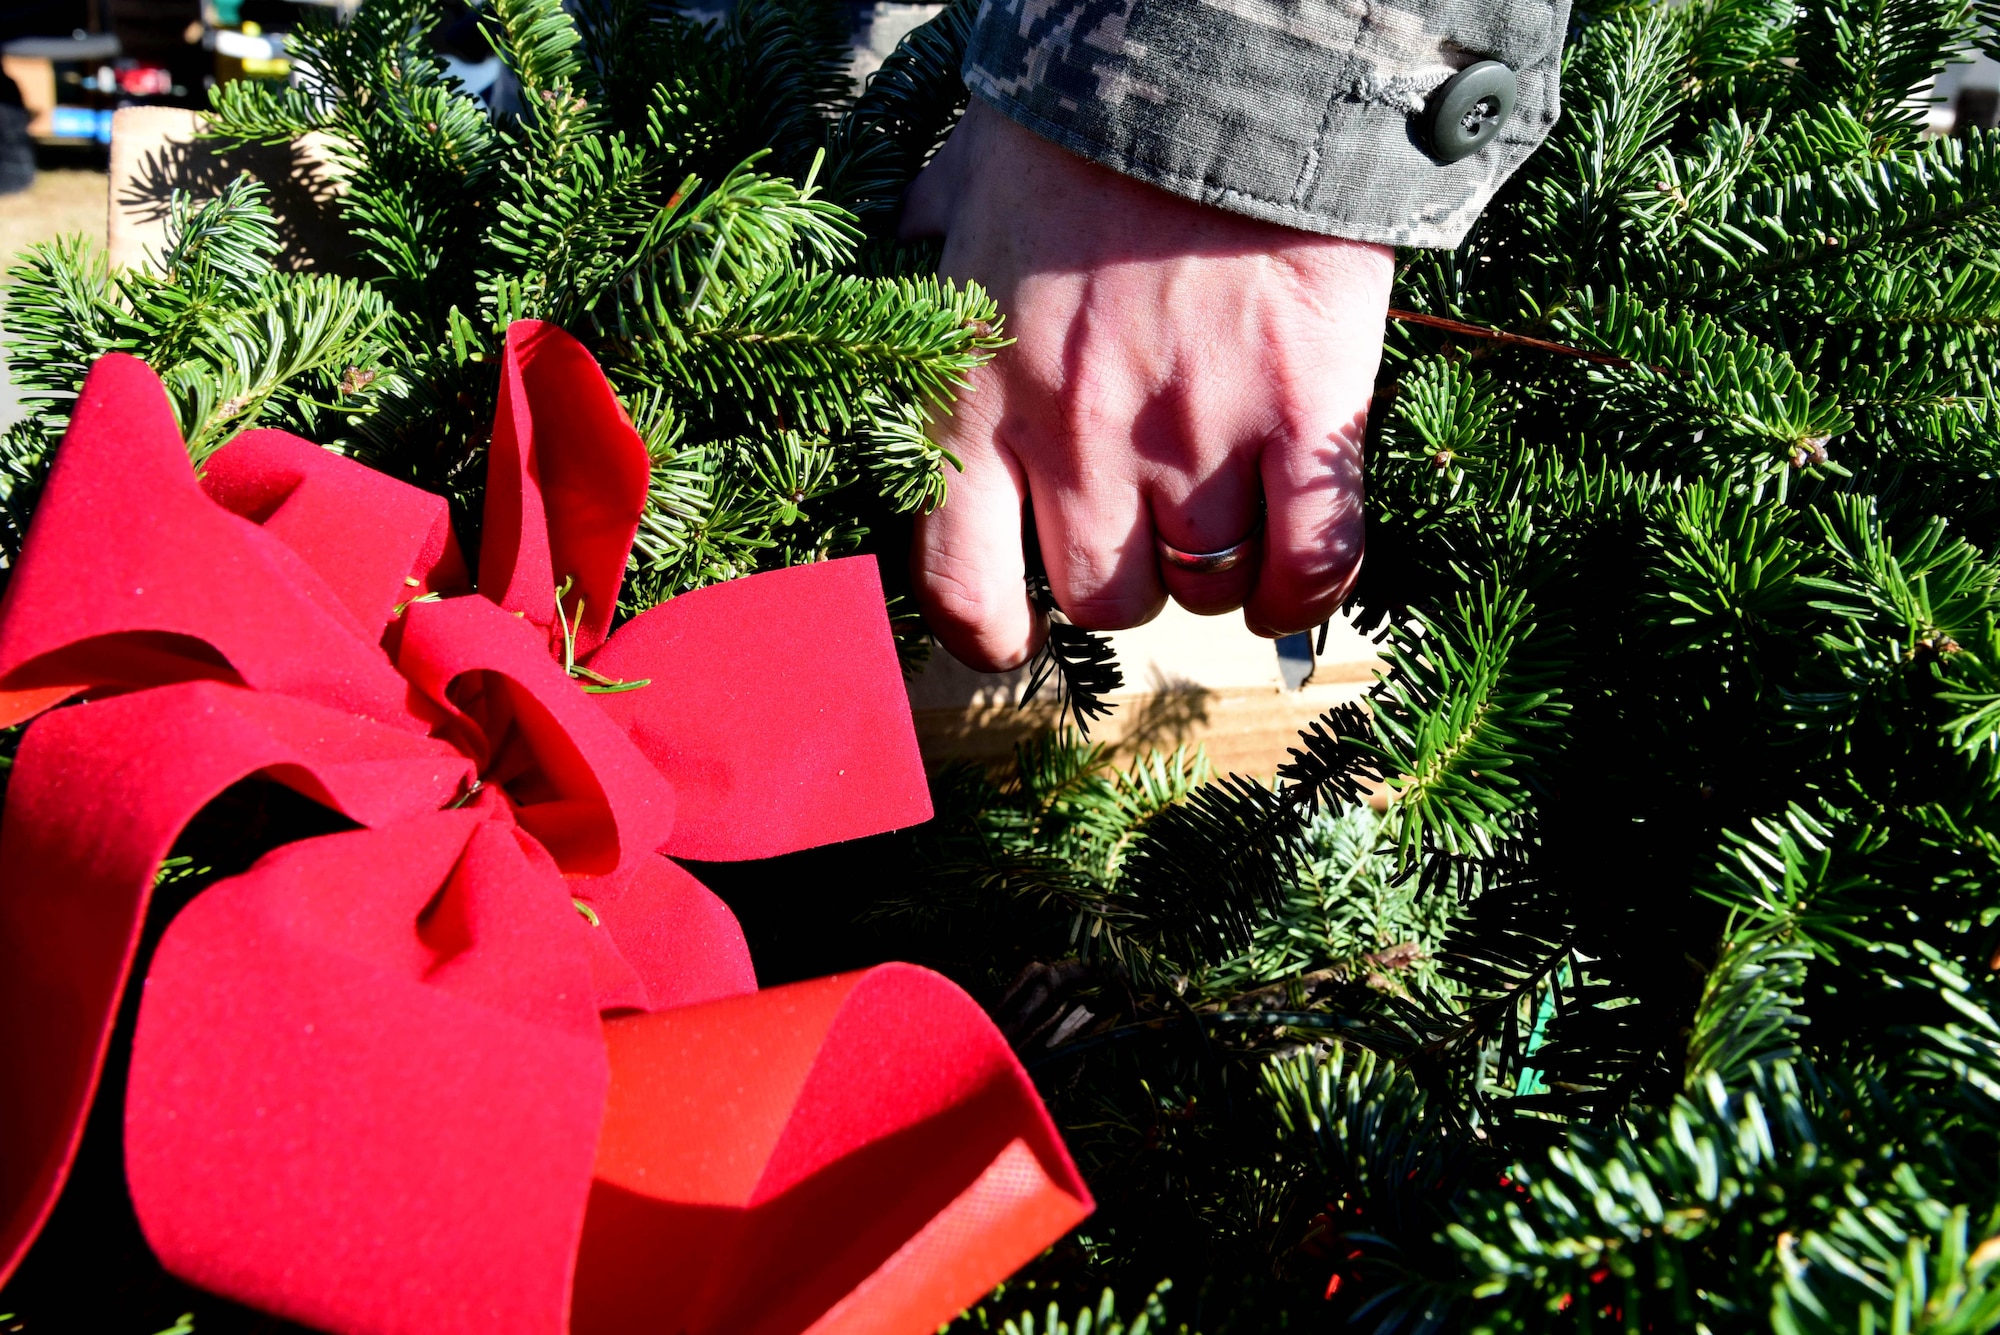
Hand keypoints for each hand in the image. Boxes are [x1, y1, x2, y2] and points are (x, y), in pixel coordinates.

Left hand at [901, 99, 1392, 671]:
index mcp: (977, 397)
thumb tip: (912, 242)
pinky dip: (1308, 590)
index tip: (1014, 626)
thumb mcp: (964, 189)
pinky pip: (1314, 559)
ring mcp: (1195, 436)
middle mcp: (1076, 442)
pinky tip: (1296, 577)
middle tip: (1146, 525)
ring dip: (1216, 574)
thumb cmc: (1074, 117)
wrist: (1207, 49)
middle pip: (1103, 597)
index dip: (991, 630)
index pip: (959, 586)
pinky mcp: (1303, 412)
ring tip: (1227, 523)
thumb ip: (933, 248)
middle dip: (1124, 577)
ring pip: (1206, 588)